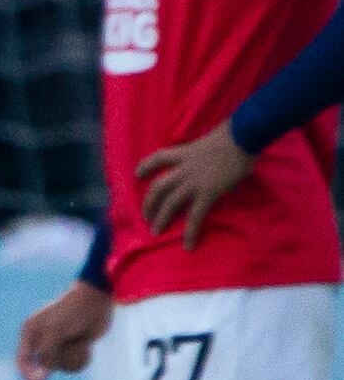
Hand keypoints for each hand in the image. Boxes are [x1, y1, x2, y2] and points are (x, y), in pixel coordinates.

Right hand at [15, 281, 112, 379]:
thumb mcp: (55, 332)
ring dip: (74, 359)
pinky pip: (74, 365)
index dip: (29, 375)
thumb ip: (46, 356)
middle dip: (60, 359)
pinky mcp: (74, 349)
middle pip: (45, 367)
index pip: (23, 360)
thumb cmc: (72, 312)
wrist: (97, 301)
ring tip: (81, 342)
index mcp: (30, 332)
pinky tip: (88, 345)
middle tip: (70, 343)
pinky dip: (82, 359)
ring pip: (62, 367)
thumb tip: (39, 379)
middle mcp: (42, 340)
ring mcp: (58, 345)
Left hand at [135, 127, 255, 249]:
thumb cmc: (233, 134)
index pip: (158, 158)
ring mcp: (194, 181)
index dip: (146, 166)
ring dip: (161, 218)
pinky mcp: (208, 192)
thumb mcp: (211, 138)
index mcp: (184, 153)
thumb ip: (204, 148)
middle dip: (149, 203)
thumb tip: (213, 148)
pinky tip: (189, 244)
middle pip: (159, 186)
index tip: (137, 174)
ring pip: (170, 203)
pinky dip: (191, 231)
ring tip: (155, 231)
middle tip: (145, 216)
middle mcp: (184, 168)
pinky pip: (196, 215)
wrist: (243, 136)